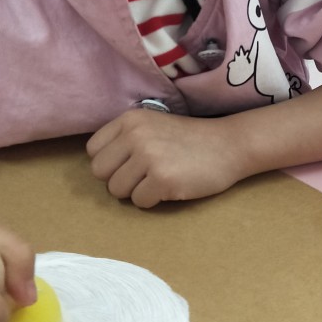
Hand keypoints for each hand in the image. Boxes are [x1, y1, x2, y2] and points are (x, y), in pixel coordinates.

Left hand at [86, 109, 244, 208]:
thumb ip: (125, 138)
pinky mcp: (163, 180)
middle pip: (100, 172)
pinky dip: (152, 201)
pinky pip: (139, 202)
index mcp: (130, 120)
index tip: (129, 163)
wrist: (229, 145)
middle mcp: (136, 135)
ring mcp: (149, 157)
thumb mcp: (152, 125)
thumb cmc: (189, 139)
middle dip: (118, 179)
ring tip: (157, 180)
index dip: (109, 162)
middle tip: (142, 176)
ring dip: (135, 192)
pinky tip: (170, 187)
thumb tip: (99, 164)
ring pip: (117, 190)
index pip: (93, 150)